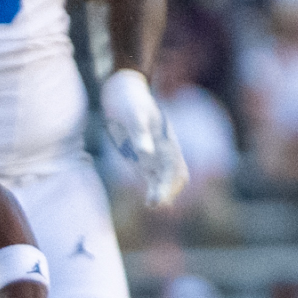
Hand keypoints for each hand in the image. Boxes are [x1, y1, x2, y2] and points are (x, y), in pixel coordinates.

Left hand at [100, 68, 189, 208]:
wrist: (123, 92)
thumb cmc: (131, 102)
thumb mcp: (133, 115)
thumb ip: (139, 134)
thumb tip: (146, 153)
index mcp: (167, 141)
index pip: (175, 168)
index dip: (169, 183)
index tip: (159, 195)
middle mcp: (163, 150)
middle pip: (173, 176)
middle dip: (168, 191)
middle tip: (154, 204)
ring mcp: (154, 155)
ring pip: (164, 179)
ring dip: (162, 193)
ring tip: (152, 205)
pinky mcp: (142, 158)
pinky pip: (152, 177)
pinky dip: (153, 189)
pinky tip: (148, 201)